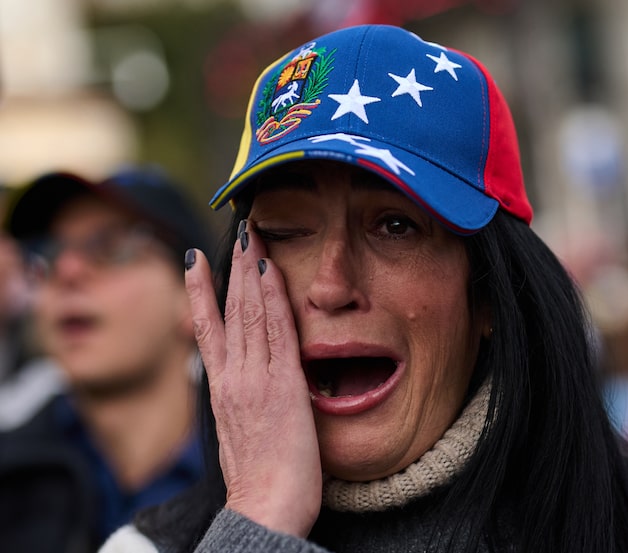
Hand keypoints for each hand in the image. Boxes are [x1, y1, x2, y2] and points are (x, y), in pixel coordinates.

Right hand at [184, 221, 321, 535]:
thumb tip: (245, 387)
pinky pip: (277, 331)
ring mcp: (255, 378)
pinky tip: (271, 272)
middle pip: (228, 312)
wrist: (265, 509)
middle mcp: (233, 378)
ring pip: (249, 314)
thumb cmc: (258, 480)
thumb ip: (241, 402)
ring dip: (251, 272)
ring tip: (251, 239)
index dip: (203, 293)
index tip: (198, 262)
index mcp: (222, 389)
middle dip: (231, 269)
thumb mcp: (239, 434)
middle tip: (236, 233)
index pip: (209, 329)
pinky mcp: (282, 385)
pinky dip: (272, 298)